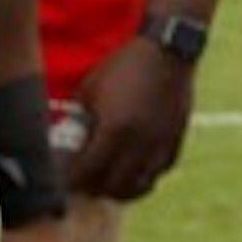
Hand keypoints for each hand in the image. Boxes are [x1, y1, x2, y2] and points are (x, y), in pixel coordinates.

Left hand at [64, 39, 193, 201]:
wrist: (167, 52)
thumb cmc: (122, 67)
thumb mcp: (90, 91)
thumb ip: (80, 120)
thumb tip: (70, 144)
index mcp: (114, 129)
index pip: (88, 171)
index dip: (73, 181)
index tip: (64, 182)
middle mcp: (139, 142)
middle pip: (115, 185)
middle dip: (96, 188)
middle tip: (85, 185)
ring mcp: (161, 143)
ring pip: (142, 184)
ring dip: (124, 189)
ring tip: (112, 185)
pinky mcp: (177, 138)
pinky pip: (161, 169)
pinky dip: (147, 175)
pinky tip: (137, 171)